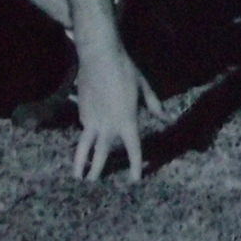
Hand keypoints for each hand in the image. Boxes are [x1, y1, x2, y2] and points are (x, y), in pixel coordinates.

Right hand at [71, 44, 166, 182]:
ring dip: (80, 163)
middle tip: (92, 183)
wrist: (99, 56)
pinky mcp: (82, 112)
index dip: (135, 166)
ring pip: (84, 148)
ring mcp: (92, 120)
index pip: (133, 150)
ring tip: (78, 176)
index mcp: (127, 121)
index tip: (135, 180)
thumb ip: (153, 105)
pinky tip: (84, 139)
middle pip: (102, 155)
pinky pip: (84, 129)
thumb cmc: (125, 70)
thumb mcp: (143, 87)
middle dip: (97, 171)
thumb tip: (163, 116)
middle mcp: (108, 126)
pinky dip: (84, 136)